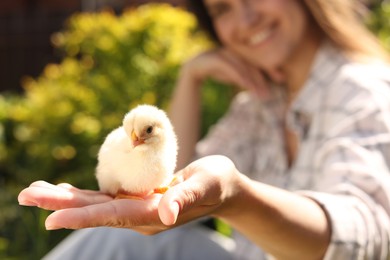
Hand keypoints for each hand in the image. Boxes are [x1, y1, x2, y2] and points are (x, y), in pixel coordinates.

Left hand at [18, 155, 239, 233]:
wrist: (220, 187)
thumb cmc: (216, 183)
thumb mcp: (205, 185)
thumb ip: (184, 198)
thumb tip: (165, 213)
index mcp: (153, 215)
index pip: (113, 216)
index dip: (83, 216)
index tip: (51, 218)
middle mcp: (139, 215)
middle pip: (95, 211)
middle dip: (61, 204)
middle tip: (25, 195)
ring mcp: (136, 208)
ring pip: (95, 204)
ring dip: (64, 198)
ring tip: (34, 192)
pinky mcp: (136, 198)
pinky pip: (104, 197)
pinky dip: (82, 194)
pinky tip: (65, 190)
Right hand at [182, 48, 284, 97]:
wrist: (194, 69)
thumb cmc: (217, 70)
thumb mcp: (234, 75)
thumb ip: (246, 77)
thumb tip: (261, 86)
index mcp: (243, 52)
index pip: (259, 61)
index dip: (270, 69)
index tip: (281, 79)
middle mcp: (236, 50)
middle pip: (253, 65)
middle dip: (262, 80)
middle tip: (269, 94)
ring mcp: (226, 52)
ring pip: (243, 67)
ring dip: (253, 82)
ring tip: (260, 94)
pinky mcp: (217, 58)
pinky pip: (232, 68)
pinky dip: (241, 78)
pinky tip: (248, 87)